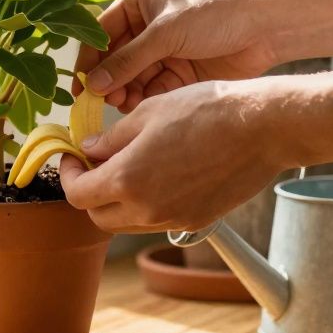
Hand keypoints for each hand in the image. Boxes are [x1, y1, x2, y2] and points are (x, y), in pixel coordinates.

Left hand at [59, 79, 294, 233]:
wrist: (263, 128)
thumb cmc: (207, 110)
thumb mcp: (148, 112)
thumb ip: (112, 138)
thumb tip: (88, 149)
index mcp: (127, 179)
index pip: (78, 194)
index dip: (68, 175)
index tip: (73, 158)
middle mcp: (147, 209)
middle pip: (98, 216)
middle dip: (90, 192)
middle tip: (95, 164)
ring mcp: (174, 218)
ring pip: (128, 222)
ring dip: (118, 201)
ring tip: (127, 167)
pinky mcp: (197, 220)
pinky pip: (157, 220)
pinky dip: (147, 204)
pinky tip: (159, 174)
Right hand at [76, 0, 278, 111]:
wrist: (266, 28)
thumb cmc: (216, 14)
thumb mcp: (166, 32)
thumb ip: (129, 60)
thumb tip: (94, 84)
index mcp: (139, 2)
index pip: (101, 32)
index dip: (89, 59)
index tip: (80, 86)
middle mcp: (146, 26)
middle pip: (115, 58)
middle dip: (110, 79)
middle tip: (105, 101)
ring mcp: (163, 50)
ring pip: (133, 77)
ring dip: (126, 92)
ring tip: (124, 105)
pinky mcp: (179, 71)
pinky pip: (153, 88)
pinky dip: (146, 99)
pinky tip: (142, 108)